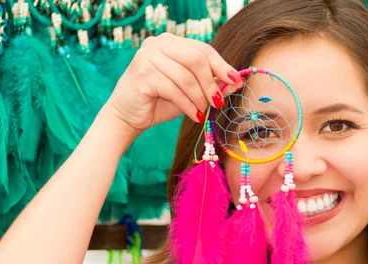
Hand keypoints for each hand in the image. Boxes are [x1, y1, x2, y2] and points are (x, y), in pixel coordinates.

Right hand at [103, 34, 243, 141]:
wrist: (128, 115)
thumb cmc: (160, 101)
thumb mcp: (192, 92)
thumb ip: (212, 84)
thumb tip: (239, 81)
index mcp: (171, 42)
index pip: (203, 49)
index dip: (221, 66)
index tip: (236, 81)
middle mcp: (158, 43)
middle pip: (196, 59)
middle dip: (211, 83)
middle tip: (218, 103)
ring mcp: (148, 56)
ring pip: (186, 76)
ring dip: (200, 98)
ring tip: (204, 112)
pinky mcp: (142, 73)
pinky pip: (174, 89)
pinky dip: (189, 105)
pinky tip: (195, 116)